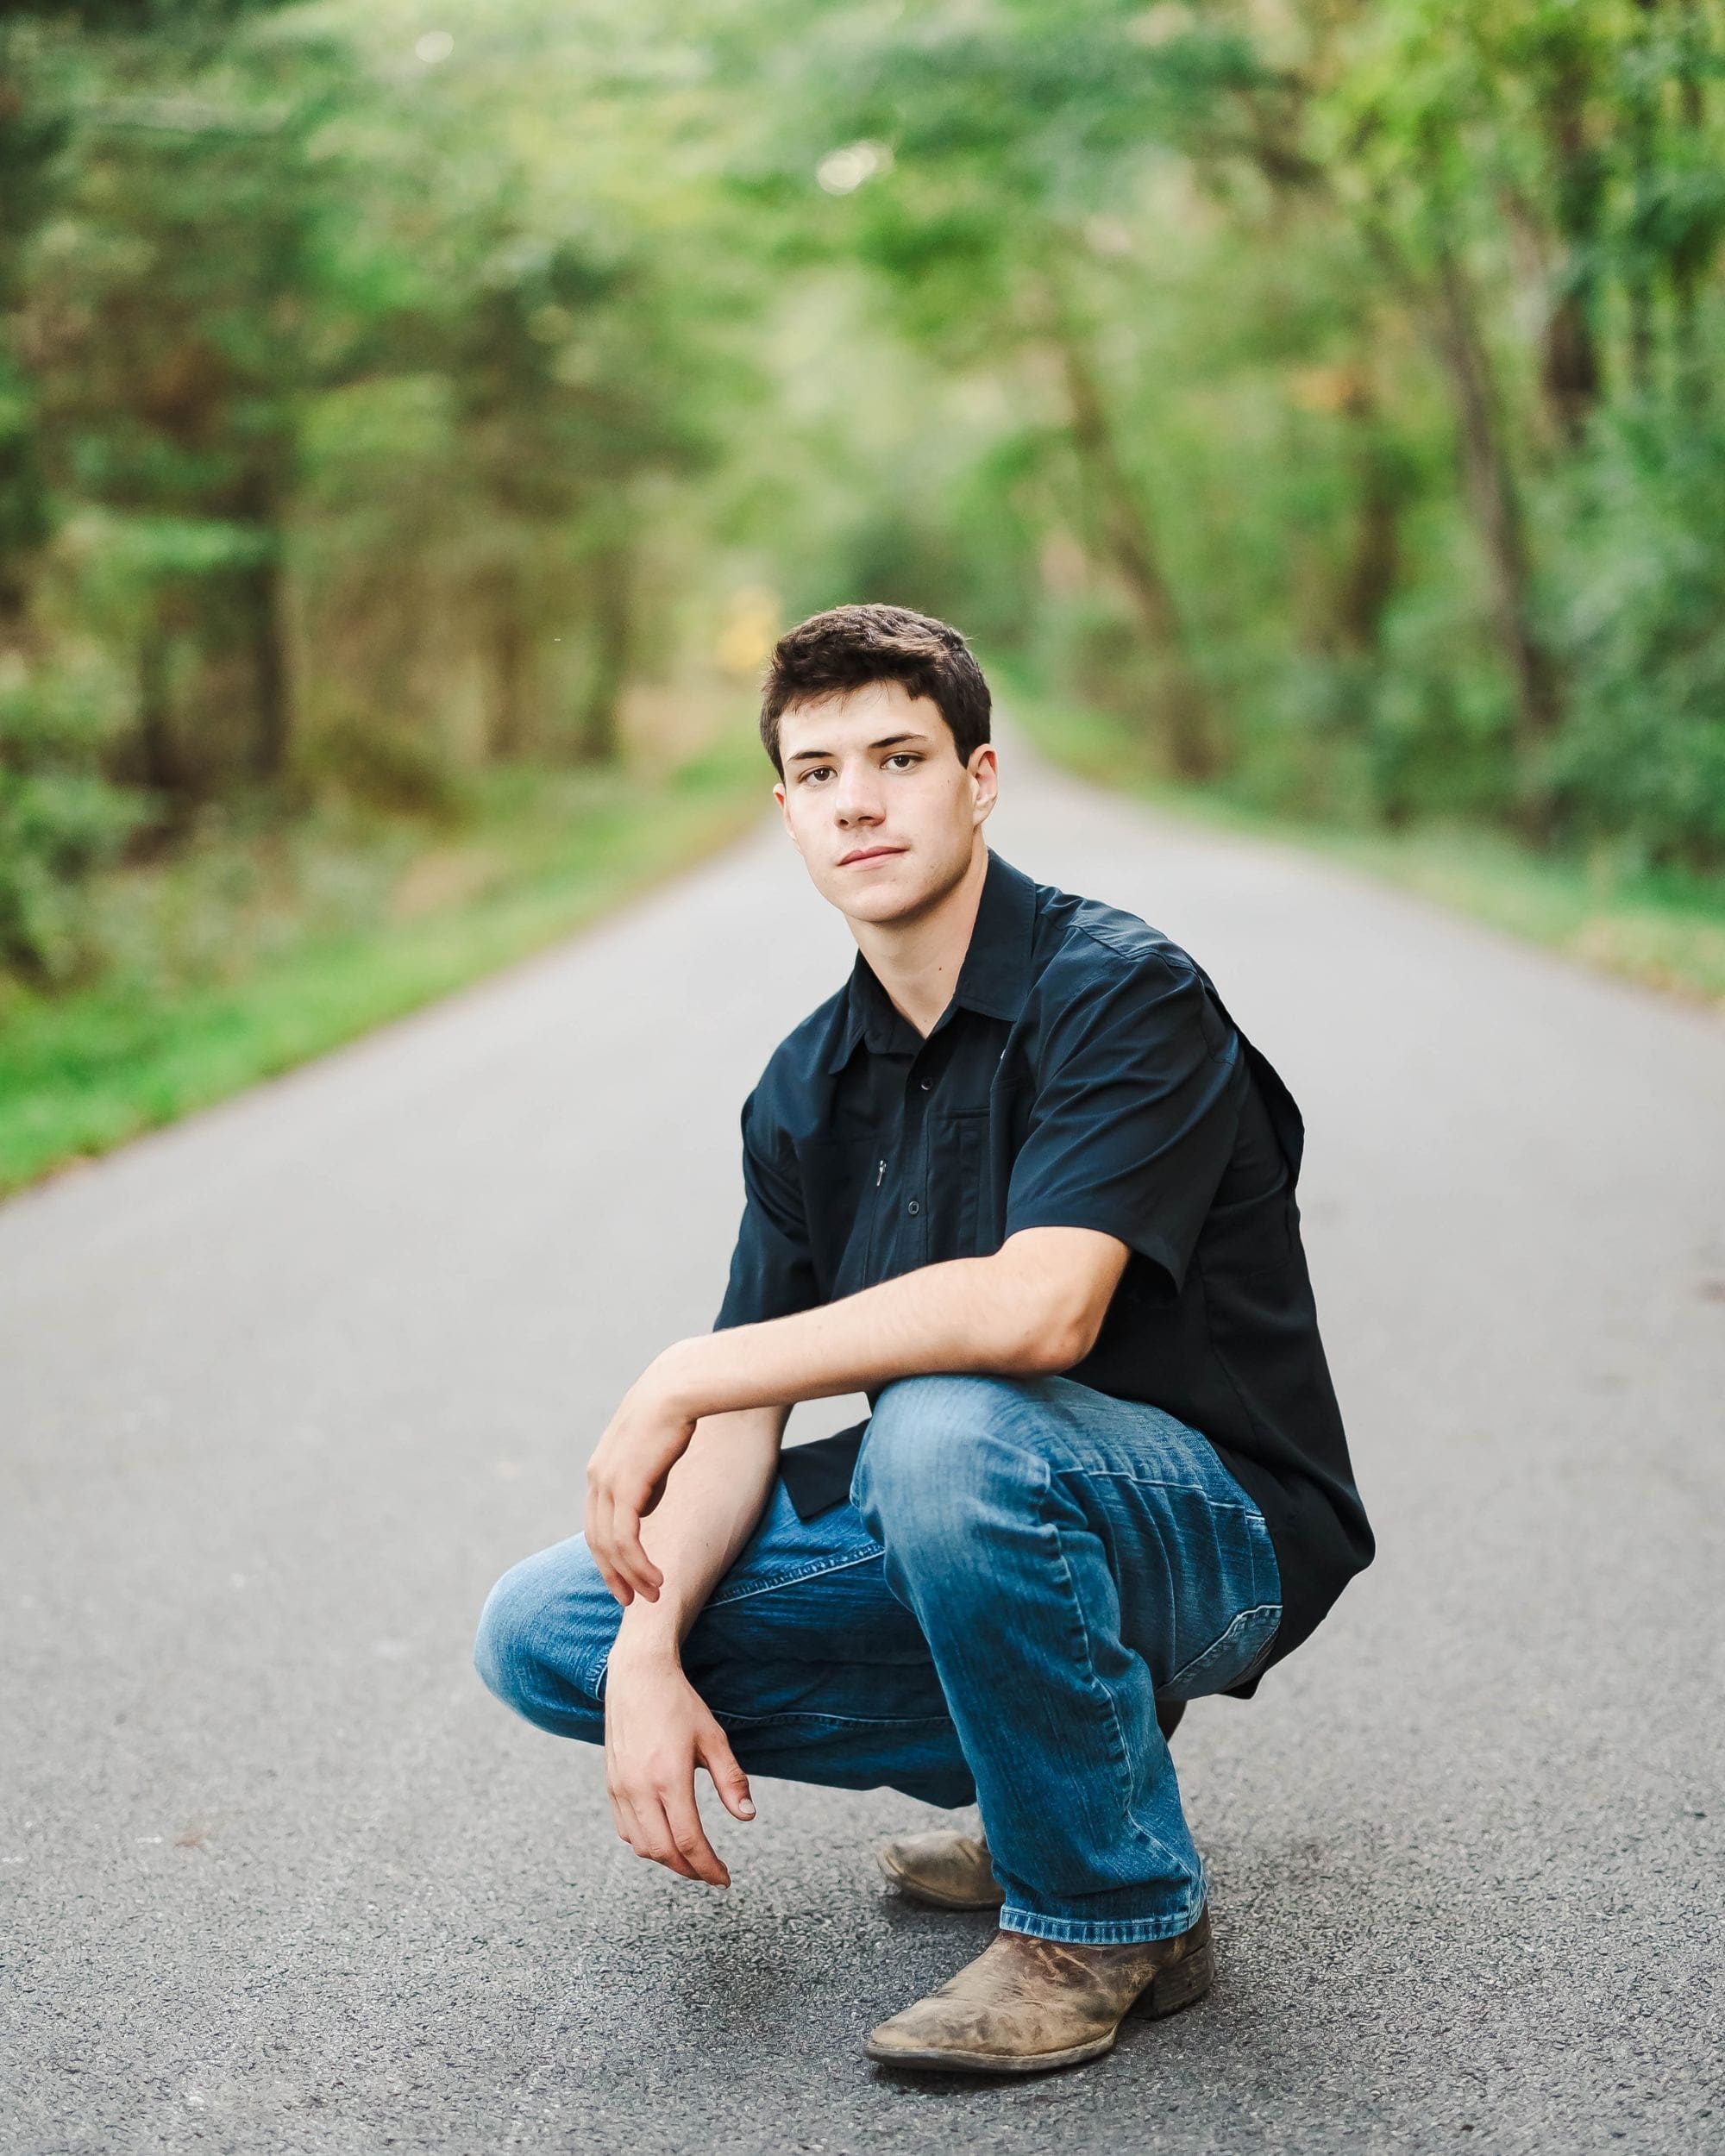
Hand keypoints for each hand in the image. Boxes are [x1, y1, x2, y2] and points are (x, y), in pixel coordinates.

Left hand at [584, 1364, 698, 1604]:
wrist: (677, 1387)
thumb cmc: (673, 1413)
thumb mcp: (653, 1453)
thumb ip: (645, 1480)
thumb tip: (645, 1507)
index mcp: (600, 1470)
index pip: (597, 1524)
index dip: (610, 1556)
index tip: (626, 1578)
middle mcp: (596, 1478)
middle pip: (597, 1541)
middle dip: (614, 1575)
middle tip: (632, 1600)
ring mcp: (607, 1483)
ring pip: (611, 1546)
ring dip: (631, 1575)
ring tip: (653, 1595)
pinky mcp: (624, 1487)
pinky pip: (626, 1539)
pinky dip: (639, 1565)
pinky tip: (657, 1578)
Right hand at [603, 1648, 753, 1886]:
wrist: (637, 1676)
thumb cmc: (679, 1704)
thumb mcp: (713, 1738)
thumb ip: (731, 1780)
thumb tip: (747, 1817)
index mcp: (669, 1777)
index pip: (689, 1841)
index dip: (708, 1867)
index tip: (724, 1878)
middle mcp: (639, 1787)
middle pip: (663, 1851)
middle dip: (689, 1870)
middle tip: (710, 1872)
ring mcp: (621, 1787)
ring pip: (641, 1846)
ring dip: (666, 1859)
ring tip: (691, 1857)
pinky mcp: (611, 1783)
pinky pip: (625, 1829)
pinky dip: (645, 1843)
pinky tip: (664, 1836)